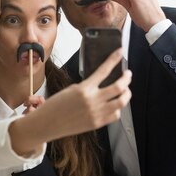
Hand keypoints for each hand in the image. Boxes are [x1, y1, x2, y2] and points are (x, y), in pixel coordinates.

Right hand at [9, 49, 130, 155]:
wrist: (48, 124)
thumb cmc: (56, 106)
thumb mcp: (71, 90)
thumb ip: (87, 87)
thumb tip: (101, 84)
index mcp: (84, 89)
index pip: (104, 70)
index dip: (114, 59)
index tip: (120, 51)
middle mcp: (92, 100)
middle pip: (119, 87)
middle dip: (127, 78)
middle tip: (127, 74)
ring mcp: (96, 113)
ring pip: (121, 102)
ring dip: (127, 94)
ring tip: (126, 90)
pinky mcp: (97, 124)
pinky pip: (115, 115)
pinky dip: (118, 109)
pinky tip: (115, 106)